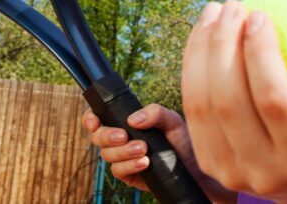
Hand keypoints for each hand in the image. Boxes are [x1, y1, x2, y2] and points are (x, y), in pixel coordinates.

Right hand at [80, 104, 227, 199]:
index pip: (100, 117)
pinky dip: (129, 165)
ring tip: (144, 150)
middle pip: (98, 137)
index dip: (90, 119)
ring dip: (123, 152)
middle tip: (124, 136)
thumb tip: (132, 119)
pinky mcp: (128, 174)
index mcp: (127, 122)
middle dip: (107, 136)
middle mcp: (121, 139)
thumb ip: (155, 113)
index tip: (95, 122)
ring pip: (107, 155)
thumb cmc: (183, 141)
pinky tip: (145, 163)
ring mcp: (123, 157)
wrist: (195, 168)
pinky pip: (118, 170)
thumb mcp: (172, 121)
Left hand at [181, 1, 286, 199]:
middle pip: (230, 103)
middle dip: (223, 46)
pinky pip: (193, 110)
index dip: (260, 55)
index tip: (260, 15)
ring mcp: (230, 173)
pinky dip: (192, 68)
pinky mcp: (208, 165)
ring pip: (203, 106)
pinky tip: (203, 34)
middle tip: (233, 7)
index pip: (275, 101)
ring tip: (213, 11)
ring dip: (201, 51)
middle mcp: (264, 174)